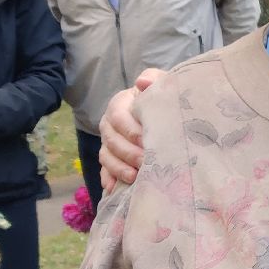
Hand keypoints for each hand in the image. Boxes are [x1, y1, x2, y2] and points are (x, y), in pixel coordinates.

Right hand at [98, 67, 165, 191]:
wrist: (164, 113)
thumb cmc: (162, 98)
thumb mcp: (162, 84)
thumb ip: (155, 79)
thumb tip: (142, 81)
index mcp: (119, 104)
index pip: (118, 117)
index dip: (130, 130)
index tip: (147, 141)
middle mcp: (109, 124)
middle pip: (111, 140)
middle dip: (127, 153)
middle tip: (146, 163)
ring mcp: (109, 143)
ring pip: (106, 157)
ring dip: (118, 169)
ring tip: (134, 178)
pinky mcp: (111, 159)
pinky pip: (105, 171)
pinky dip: (109, 180)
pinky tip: (115, 190)